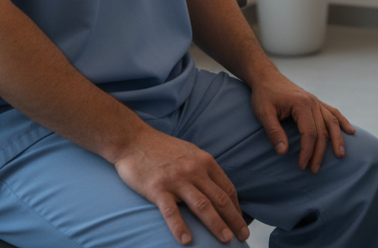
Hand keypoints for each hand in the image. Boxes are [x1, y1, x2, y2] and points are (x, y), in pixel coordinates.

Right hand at [113, 124, 247, 244]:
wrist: (134, 140)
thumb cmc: (162, 149)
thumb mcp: (190, 153)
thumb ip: (203, 169)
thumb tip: (217, 187)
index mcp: (204, 161)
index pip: (227, 187)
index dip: (237, 207)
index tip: (242, 221)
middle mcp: (194, 169)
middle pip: (219, 198)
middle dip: (234, 219)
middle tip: (243, 237)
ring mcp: (176, 179)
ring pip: (202, 205)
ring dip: (216, 224)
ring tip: (226, 240)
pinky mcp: (157, 188)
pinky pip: (171, 211)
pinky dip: (180, 227)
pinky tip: (187, 241)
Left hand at [250, 70, 355, 173]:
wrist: (267, 77)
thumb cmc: (264, 95)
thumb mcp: (264, 113)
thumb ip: (274, 132)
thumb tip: (283, 153)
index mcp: (301, 104)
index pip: (310, 133)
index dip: (307, 151)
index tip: (302, 166)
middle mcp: (313, 102)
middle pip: (322, 130)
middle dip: (320, 152)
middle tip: (314, 170)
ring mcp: (316, 101)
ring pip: (332, 122)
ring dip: (337, 139)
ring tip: (340, 155)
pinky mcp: (315, 102)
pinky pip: (332, 112)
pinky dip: (342, 121)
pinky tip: (350, 131)